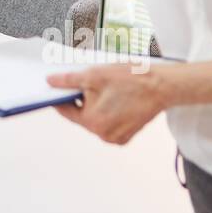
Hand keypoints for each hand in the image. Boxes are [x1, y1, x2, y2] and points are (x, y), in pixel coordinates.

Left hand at [45, 63, 165, 144]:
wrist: (161, 87)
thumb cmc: (130, 79)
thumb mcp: (94, 75)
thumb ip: (68, 81)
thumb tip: (50, 82)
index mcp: (92, 121)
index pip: (66, 110)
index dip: (60, 96)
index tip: (57, 88)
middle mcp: (103, 134)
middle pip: (81, 115)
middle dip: (81, 99)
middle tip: (87, 83)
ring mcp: (115, 137)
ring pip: (95, 120)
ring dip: (94, 106)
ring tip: (105, 89)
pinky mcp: (126, 136)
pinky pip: (108, 124)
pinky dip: (107, 113)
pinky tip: (115, 99)